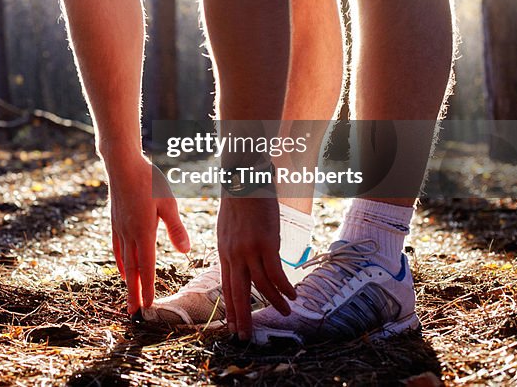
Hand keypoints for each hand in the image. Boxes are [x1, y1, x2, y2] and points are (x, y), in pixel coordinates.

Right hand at [107, 156, 190, 313]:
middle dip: (134, 293)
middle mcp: (129, 234)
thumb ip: (176, 229)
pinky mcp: (115, 221)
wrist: (122, 164)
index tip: (148, 306)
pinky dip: (120, 262)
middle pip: (132, 269)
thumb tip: (185, 251)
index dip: (147, 288)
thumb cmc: (149, 181)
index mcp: (144, 232)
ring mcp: (119, 228)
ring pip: (123, 261)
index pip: (146, 266)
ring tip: (129, 296)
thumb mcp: (168, 203)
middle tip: (134, 313)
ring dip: (127, 281)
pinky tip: (122, 268)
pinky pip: (117, 247)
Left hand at [217, 195, 294, 339]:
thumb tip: (244, 260)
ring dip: (274, 302)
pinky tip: (292, 295)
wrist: (243, 179)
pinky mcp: (266, 243)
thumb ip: (235, 246)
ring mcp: (249, 249)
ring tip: (285, 312)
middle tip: (246, 337)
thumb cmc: (240, 200)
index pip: (225, 286)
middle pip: (236, 292)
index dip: (230, 308)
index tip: (231, 326)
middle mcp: (233, 254)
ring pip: (260, 286)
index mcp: (224, 251)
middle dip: (242, 317)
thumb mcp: (230, 227)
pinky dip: (284, 287)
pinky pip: (276, 273)